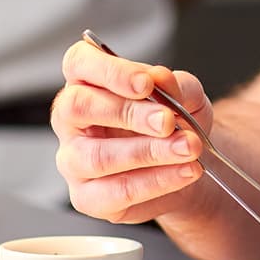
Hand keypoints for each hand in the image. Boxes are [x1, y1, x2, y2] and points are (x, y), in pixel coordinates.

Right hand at [51, 39, 210, 223]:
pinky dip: (157, 181)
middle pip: (79, 107)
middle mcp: (72, 119)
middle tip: (168, 121)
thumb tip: (162, 79)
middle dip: (128, 114)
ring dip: (148, 152)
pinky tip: (184, 171)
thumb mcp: (187, 96)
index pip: (79, 63)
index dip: (110, 71)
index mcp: (88, 81)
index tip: (147, 83)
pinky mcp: (88, 197)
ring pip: (97, 156)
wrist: (187, 165)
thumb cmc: (174, 123)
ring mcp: (73, 160)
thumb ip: (177, 85)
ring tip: (188, 148)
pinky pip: (116, 191)